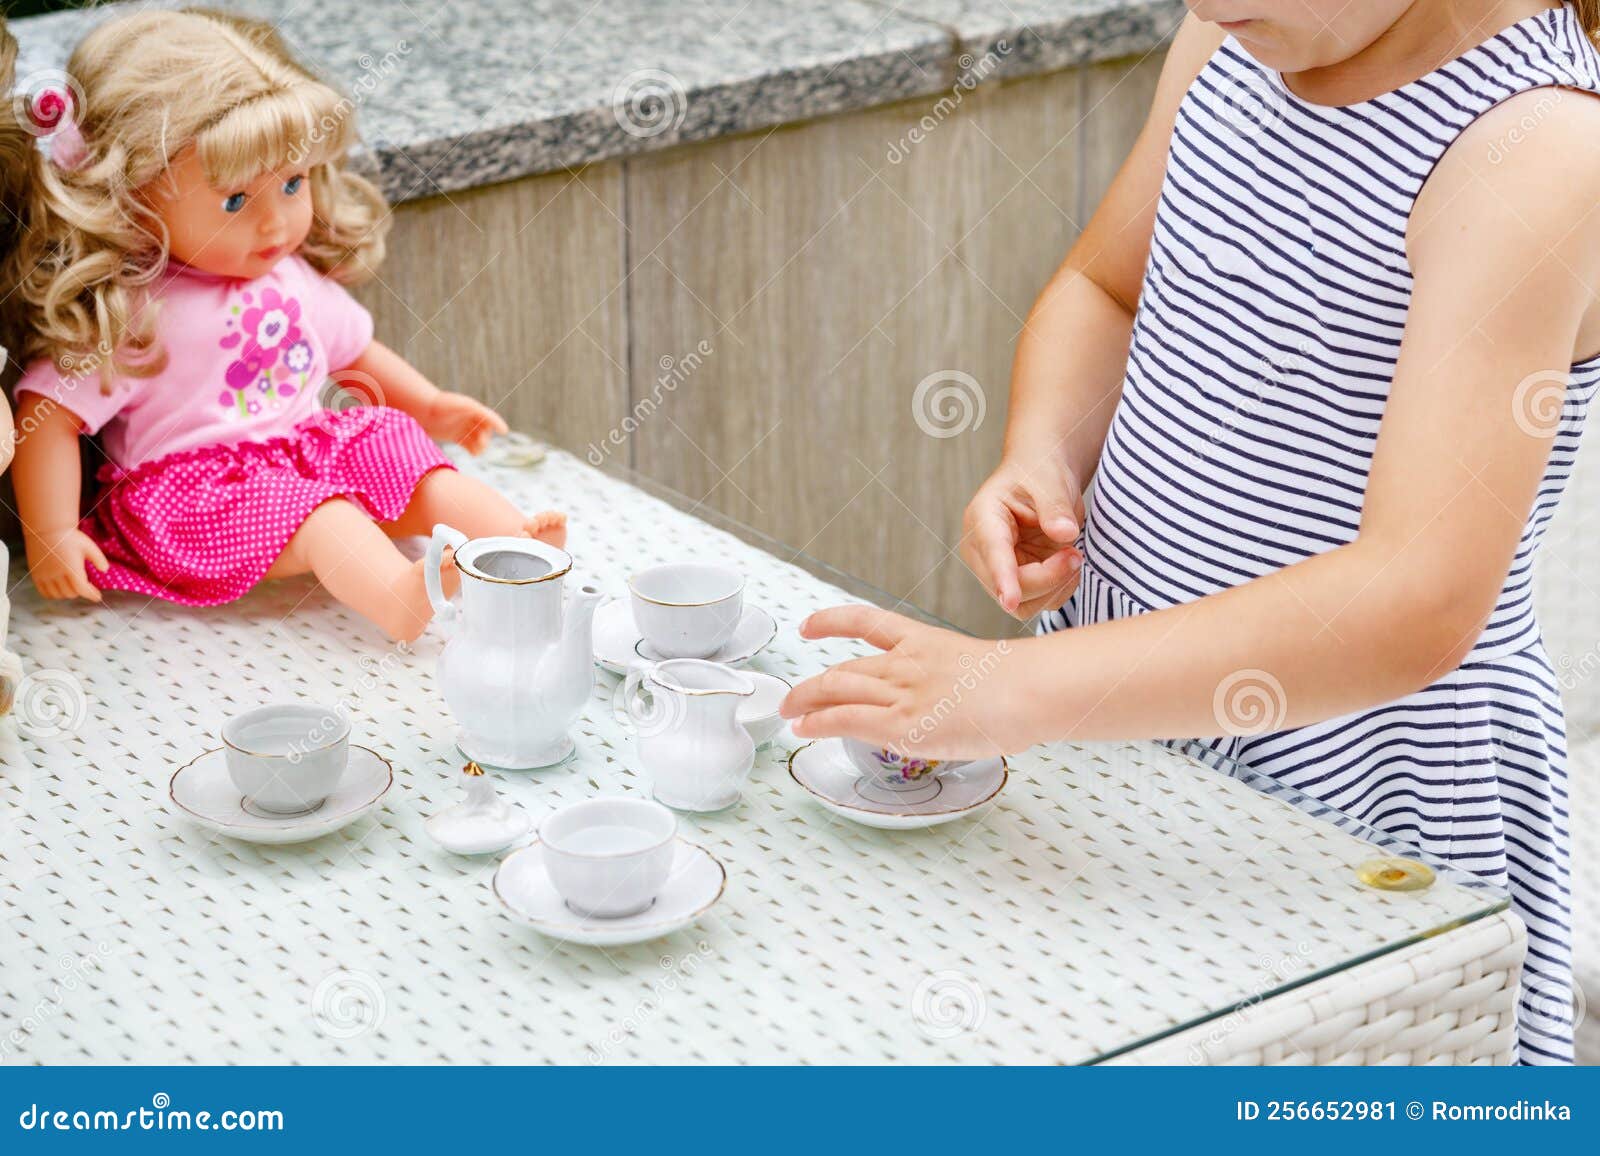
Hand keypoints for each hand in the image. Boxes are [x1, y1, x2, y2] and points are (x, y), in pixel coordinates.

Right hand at [25, 528, 108, 601]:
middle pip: (71, 593)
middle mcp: (56, 573)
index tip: (98, 597)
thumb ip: (99, 558)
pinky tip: (61, 589)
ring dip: (68, 593)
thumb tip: (105, 570)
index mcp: (70, 567)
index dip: (91, 595)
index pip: (82, 589)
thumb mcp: (88, 546)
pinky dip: (54, 594)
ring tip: (73, 586)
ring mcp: (44, 575)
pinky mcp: (36, 575)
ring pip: (58, 595)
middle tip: (85, 586)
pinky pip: (44, 593)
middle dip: (80, 591)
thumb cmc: (70, 537)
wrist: (47, 529)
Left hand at [423, 391, 508, 454]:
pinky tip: (473, 454)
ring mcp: (461, 427)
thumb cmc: (441, 404)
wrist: (420, 409)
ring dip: (480, 446)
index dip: (497, 423)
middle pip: (484, 430)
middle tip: (480, 444)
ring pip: (477, 439)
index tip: (504, 431)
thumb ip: (478, 410)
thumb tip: (488, 416)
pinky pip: (467, 444)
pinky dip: (472, 450)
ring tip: (477, 452)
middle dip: (485, 437)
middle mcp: (468, 418)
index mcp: (472, 409)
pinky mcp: (454, 435)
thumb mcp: (462, 405)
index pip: (489, 417)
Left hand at [780, 605, 1036, 758]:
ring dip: (805, 701)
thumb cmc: (1020, 685)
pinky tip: (803, 729)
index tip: (810, 626)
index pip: (868, 622)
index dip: (832, 621)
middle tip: (793, 695)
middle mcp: (905, 663)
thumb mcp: (978, 670)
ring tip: (789, 712)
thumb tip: (951, 706)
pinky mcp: (900, 724)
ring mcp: (901, 692)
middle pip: (843, 668)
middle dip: (812, 685)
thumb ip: (953, 683)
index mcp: (924, 642)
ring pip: (836, 689)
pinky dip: (817, 723)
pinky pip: (845, 719)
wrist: (1028, 689)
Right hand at [960, 450, 1084, 618]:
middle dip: (1047, 578)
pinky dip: (1060, 589)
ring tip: (1073, 555)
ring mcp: (998, 570)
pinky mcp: (1018, 581)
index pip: (992, 553)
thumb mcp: (1049, 480)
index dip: (1002, 578)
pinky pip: (1039, 602)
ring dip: (1055, 587)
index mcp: (982, 519)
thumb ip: (1056, 507)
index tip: (1010, 599)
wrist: (1043, 477)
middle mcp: (982, 551)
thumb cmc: (1039, 472)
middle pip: (1008, 587)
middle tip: (1075, 554)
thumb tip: (1065, 533)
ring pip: (1023, 604)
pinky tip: (1067, 564)